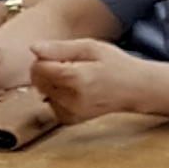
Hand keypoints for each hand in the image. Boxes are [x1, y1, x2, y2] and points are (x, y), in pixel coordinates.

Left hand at [27, 38, 165, 123]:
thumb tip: (33, 48)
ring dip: (51, 83)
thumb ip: (60, 48)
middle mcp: (70, 99)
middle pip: (37, 81)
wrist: (135, 89)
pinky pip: (50, 104)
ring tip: (74, 78)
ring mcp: (70, 112)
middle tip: (67, 64)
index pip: (38, 67)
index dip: (44, 57)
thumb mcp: (91, 47)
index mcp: (75, 78)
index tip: (60, 54)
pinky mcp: (70, 120)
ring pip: (42, 93)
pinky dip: (56, 96)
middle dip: (45, 70)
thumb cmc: (116, 65)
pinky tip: (74, 91)